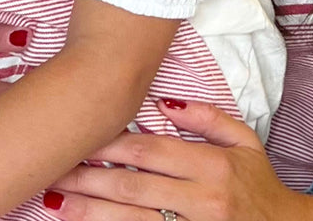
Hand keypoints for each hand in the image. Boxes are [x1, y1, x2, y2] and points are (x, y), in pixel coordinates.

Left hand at [42, 100, 312, 220]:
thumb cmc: (259, 184)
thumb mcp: (246, 142)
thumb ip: (208, 119)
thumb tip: (166, 103)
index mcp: (214, 167)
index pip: (153, 151)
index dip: (113, 144)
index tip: (83, 137)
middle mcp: (202, 201)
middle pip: (133, 186)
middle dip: (88, 177)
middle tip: (54, 169)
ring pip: (131, 220)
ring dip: (90, 211)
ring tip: (56, 201)